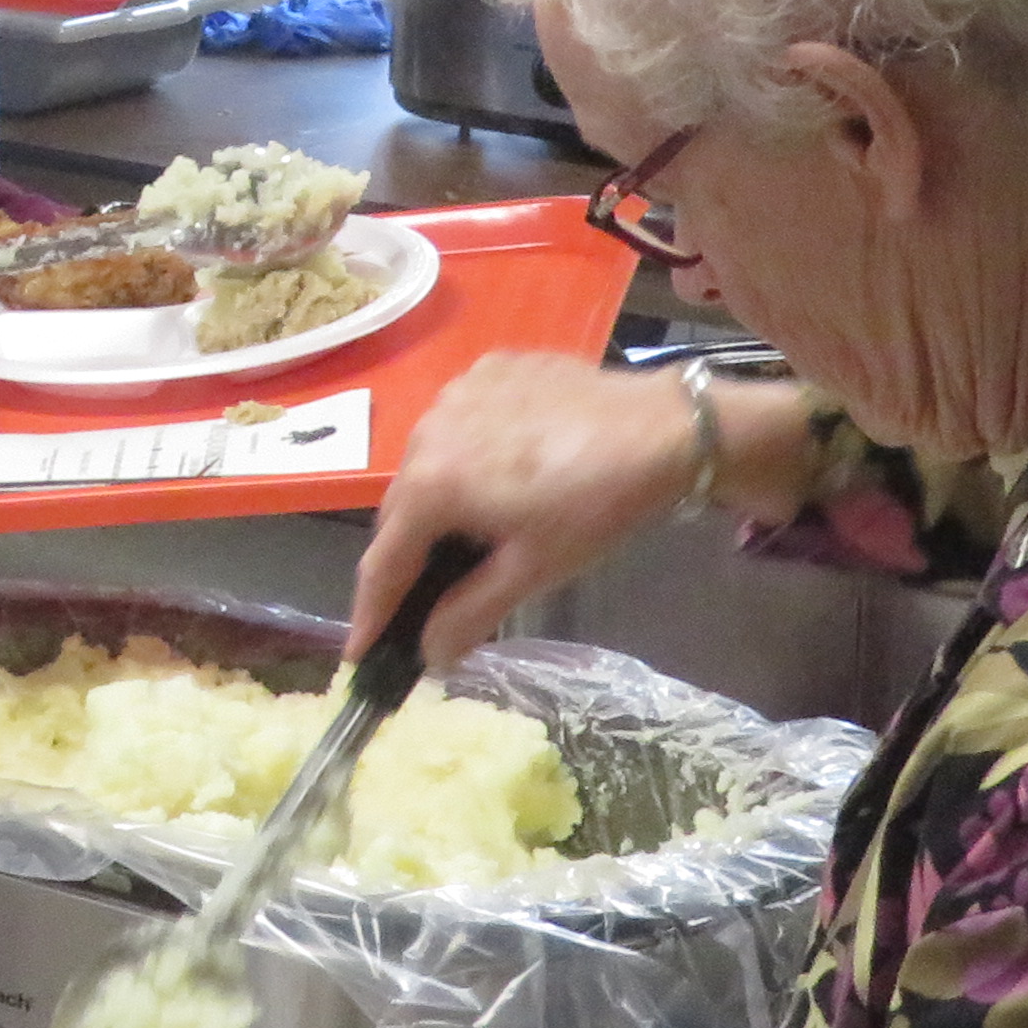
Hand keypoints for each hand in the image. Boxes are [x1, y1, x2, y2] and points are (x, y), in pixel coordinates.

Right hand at [351, 348, 723, 661]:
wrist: (666, 427)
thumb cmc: (596, 505)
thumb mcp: (533, 570)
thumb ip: (469, 613)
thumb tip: (429, 656)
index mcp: (429, 485)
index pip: (382, 563)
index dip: (370, 615)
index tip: (360, 657)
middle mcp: (425, 431)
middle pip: (400, 511)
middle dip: (406, 558)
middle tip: (419, 600)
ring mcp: (455, 393)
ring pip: (427, 461)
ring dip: (437, 500)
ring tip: (467, 531)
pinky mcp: (488, 370)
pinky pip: (459, 423)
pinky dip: (467, 454)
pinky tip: (503, 472)